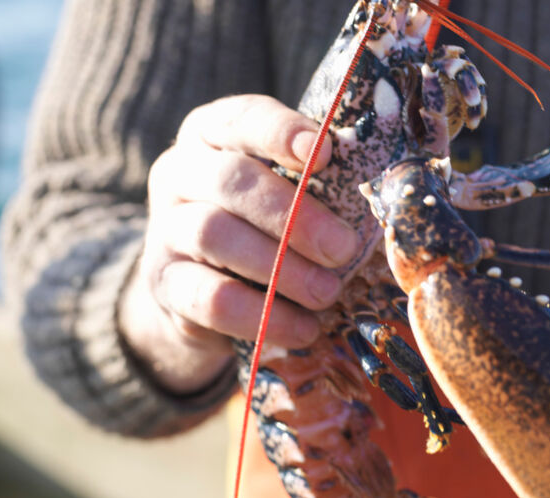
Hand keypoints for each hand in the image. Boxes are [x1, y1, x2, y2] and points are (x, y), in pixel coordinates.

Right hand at [119, 95, 357, 392]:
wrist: (199, 286)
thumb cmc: (263, 223)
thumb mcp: (284, 190)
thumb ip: (319, 180)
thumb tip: (387, 193)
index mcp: (213, 133)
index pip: (242, 118)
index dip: (281, 132)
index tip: (325, 153)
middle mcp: (179, 171)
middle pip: (231, 180)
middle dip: (294, 216)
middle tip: (343, 249)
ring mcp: (164, 227)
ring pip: (215, 235)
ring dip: (280, 268)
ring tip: (327, 293)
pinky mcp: (163, 284)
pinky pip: (210, 298)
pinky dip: (263, 315)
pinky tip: (303, 327)